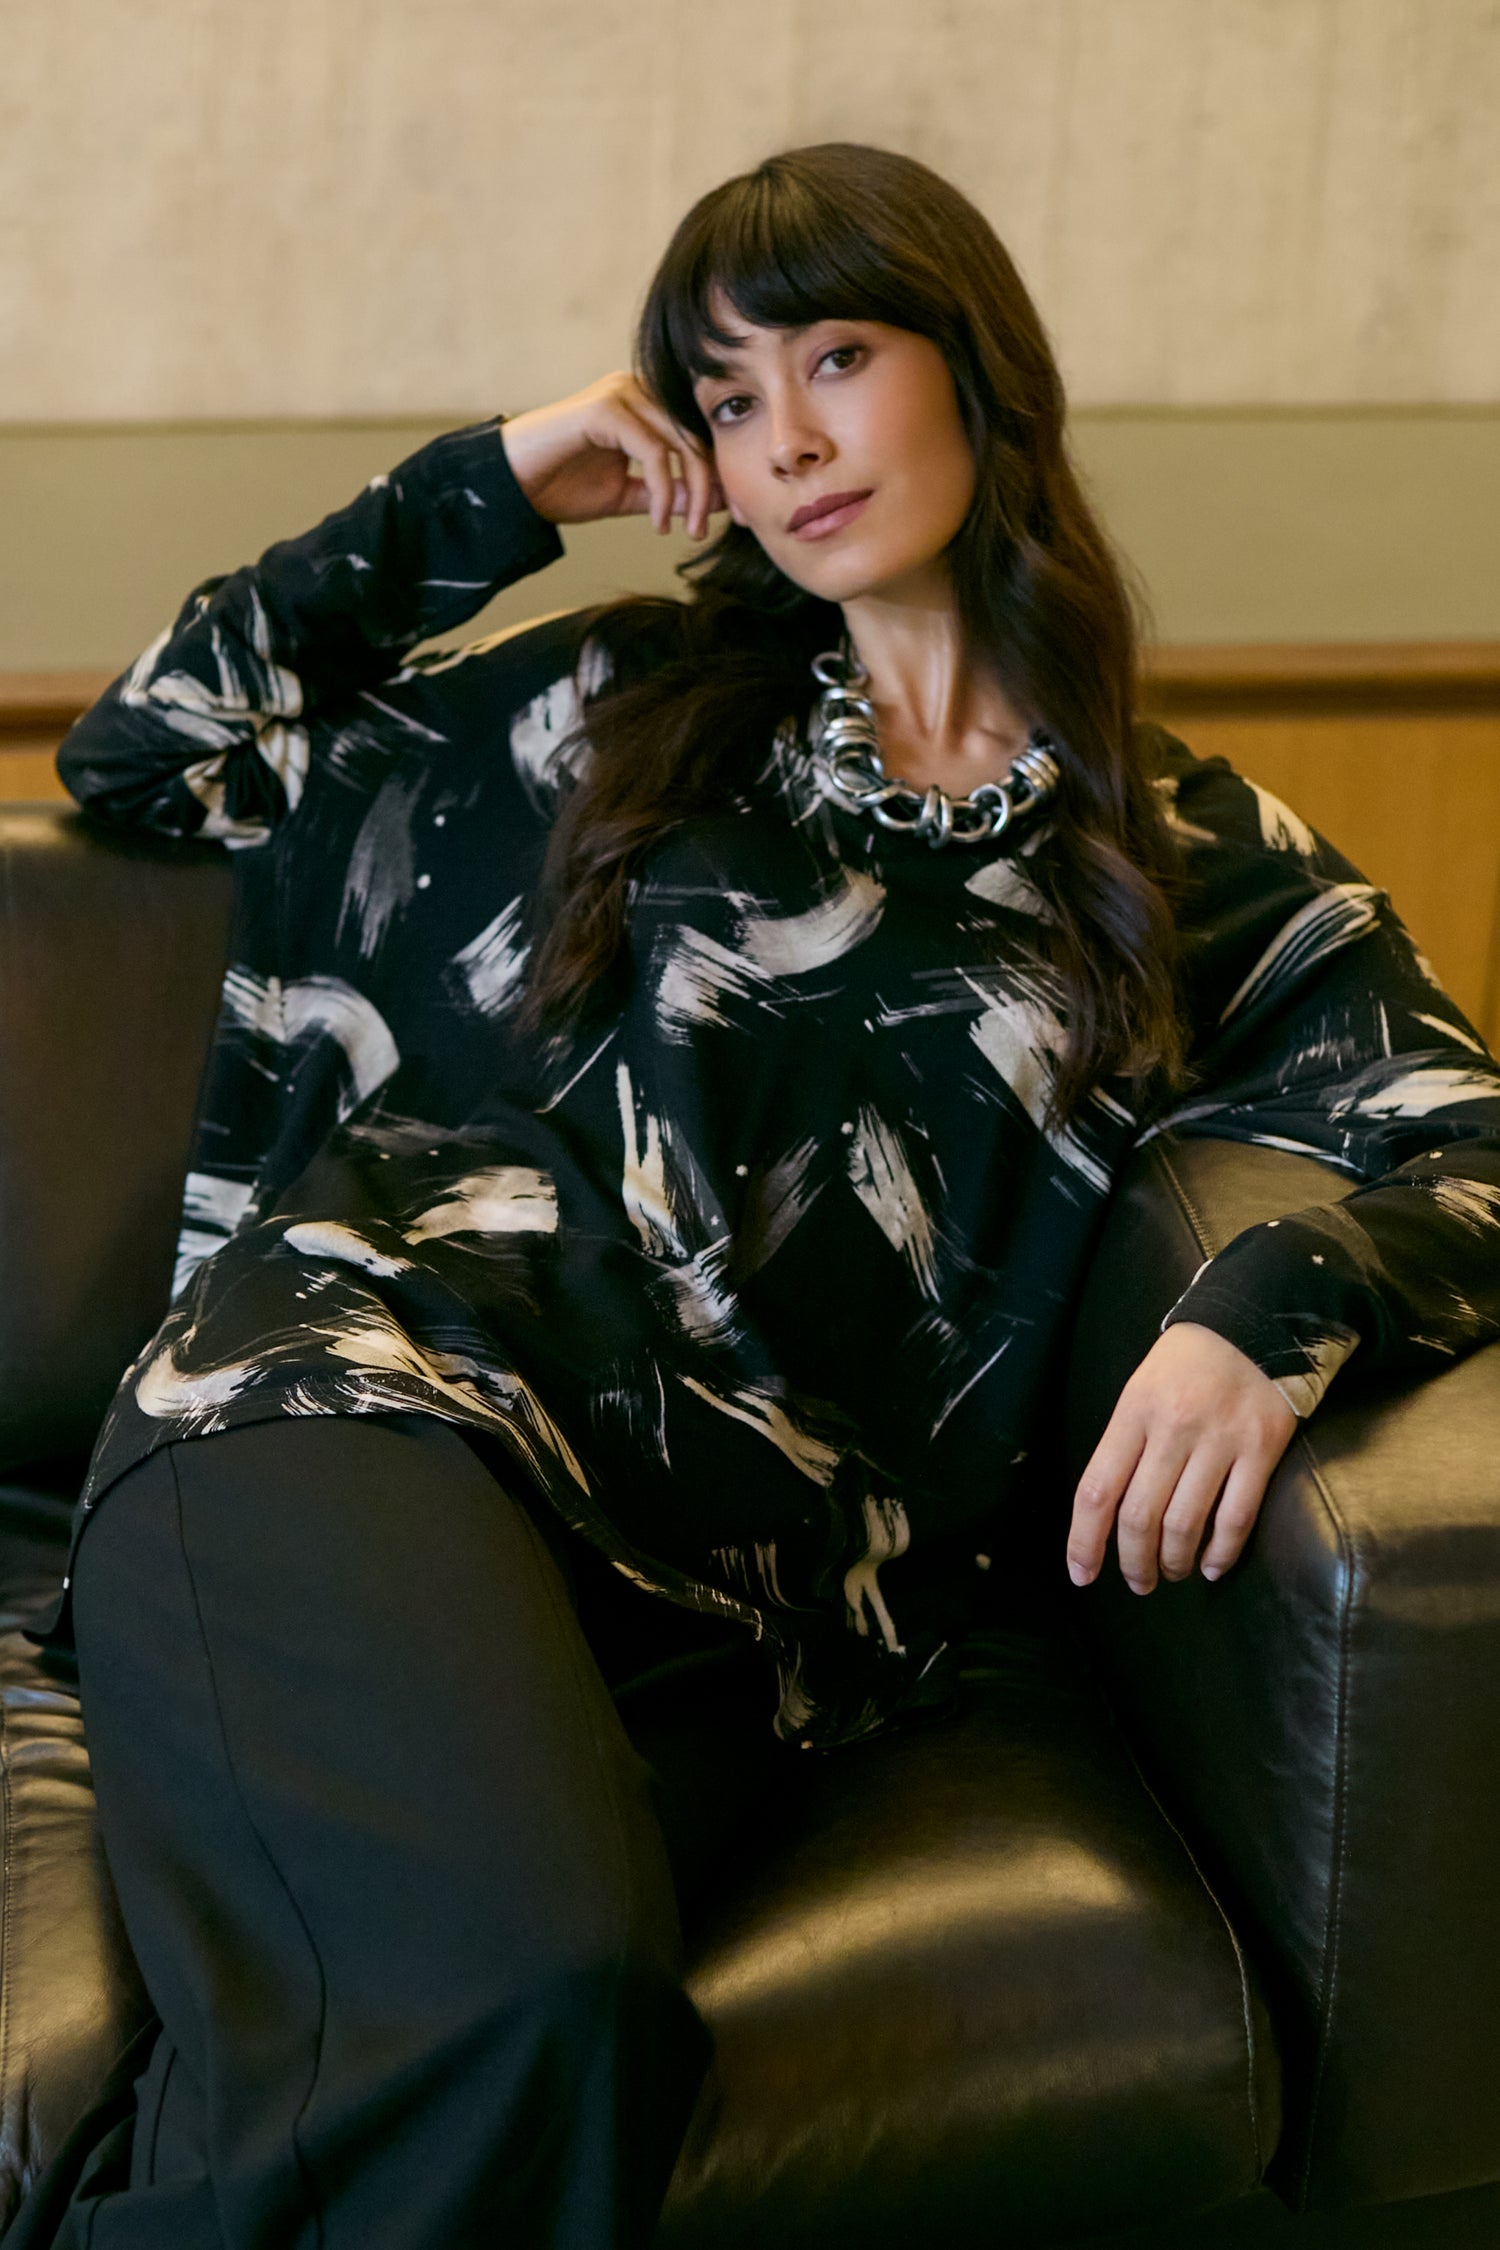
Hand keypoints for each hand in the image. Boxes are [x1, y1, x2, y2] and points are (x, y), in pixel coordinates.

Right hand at [499, 371, 725, 538]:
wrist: (512, 487)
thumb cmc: (562, 486)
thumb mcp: (628, 495)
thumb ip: (667, 493)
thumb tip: (715, 500)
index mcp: (645, 405)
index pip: (697, 434)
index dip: (717, 474)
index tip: (732, 515)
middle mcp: (637, 390)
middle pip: (696, 437)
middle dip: (710, 487)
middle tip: (705, 530)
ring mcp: (622, 393)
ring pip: (681, 442)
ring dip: (689, 493)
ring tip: (684, 530)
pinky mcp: (607, 408)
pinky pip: (653, 451)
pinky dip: (663, 489)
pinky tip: (657, 522)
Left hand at [1066, 1322, 1296, 1593]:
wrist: (1255, 1320)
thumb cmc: (1189, 1362)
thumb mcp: (1142, 1389)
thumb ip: (1127, 1443)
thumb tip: (1110, 1510)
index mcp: (1134, 1411)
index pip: (1097, 1489)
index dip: (1084, 1540)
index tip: (1081, 1573)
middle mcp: (1173, 1427)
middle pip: (1140, 1516)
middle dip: (1133, 1562)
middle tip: (1138, 1581)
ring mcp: (1220, 1439)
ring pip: (1186, 1523)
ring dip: (1173, 1561)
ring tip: (1172, 1571)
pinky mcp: (1262, 1448)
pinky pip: (1236, 1517)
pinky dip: (1220, 1552)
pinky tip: (1210, 1566)